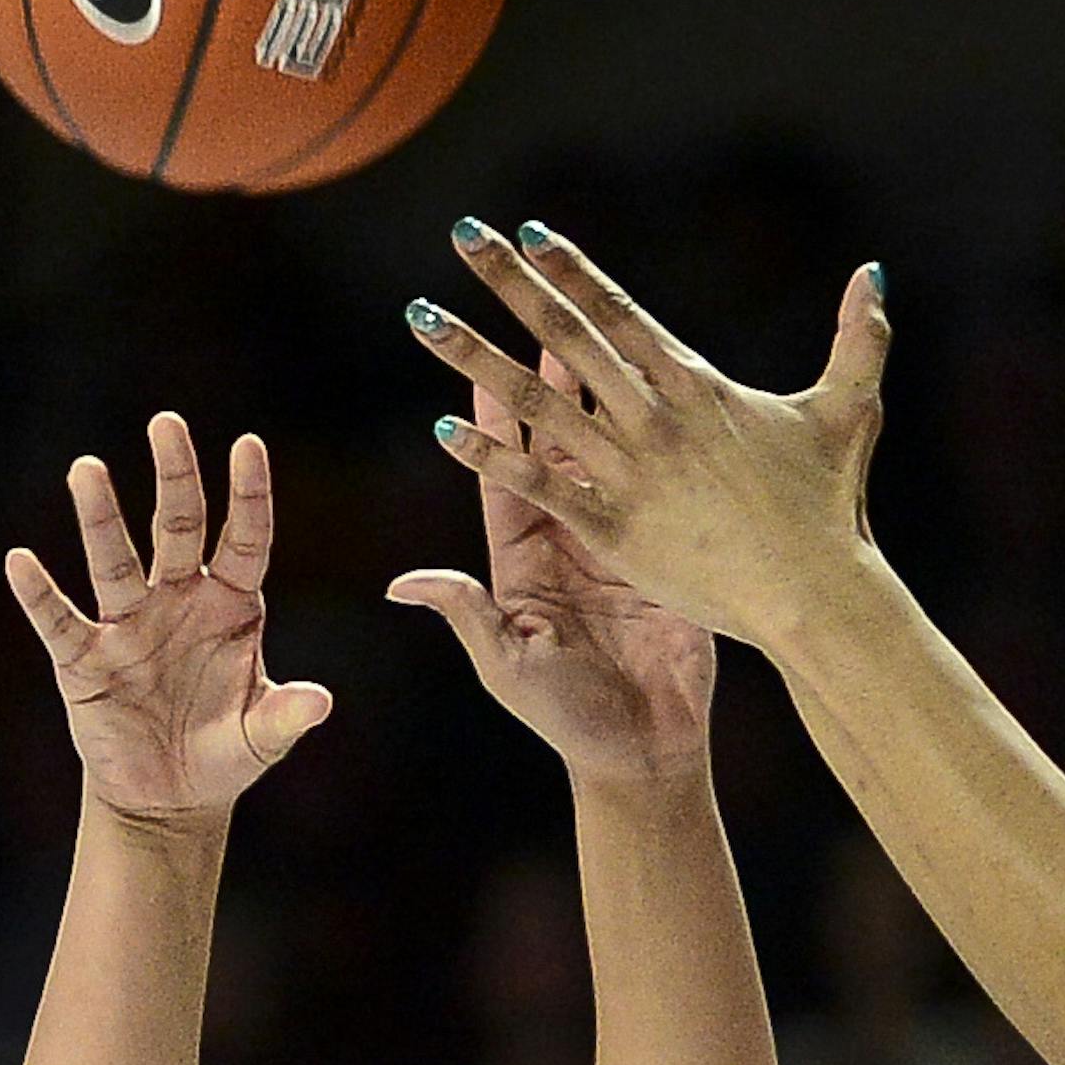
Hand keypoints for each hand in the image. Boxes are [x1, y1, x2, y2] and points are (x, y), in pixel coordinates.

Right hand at [6, 416, 329, 823]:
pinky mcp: (86, 661)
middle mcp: (179, 601)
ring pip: (114, 560)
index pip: (245, 538)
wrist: (169, 800)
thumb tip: (320, 703)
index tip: (248, 445)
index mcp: (231, 606)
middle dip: (173, 476)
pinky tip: (21, 561)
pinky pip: (61, 621)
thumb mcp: (262, 737)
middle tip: (166, 423)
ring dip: (100, 516)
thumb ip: (287, 715)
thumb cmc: (223, 755)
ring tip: (86, 468)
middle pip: (177, 527)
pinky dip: (40, 594)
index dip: (249, 495)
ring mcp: (130, 626)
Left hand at [388, 336, 714, 790]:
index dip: (485, 418)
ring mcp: (616, 541)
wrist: (646, 752)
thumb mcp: (507, 664)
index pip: (500, 472)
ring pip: (604, 450)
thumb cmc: (568, 718)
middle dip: (544, 380)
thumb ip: (465, 614)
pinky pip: (652, 484)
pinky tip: (663, 388)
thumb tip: (401, 584)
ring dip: (600, 391)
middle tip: (537, 312)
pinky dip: (653, 436)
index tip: (472, 360)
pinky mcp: (662, 551)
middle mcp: (566, 540)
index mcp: (522, 561)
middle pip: (551, 445)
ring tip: (597, 326)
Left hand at [406, 218, 890, 660]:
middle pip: (565, 337)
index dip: (573, 272)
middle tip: (464, 235)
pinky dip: (495, 459)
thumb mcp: (850, 416)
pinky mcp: (614, 531)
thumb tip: (874, 270)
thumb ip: (858, 340)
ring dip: (476, 357)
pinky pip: (541, 488)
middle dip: (510, 284)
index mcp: (696, 388)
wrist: (816, 598)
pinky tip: (446, 430)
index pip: (618, 315)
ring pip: (535, 404)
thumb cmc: (834, 511)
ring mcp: (628, 474)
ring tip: (423, 319)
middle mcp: (653, 420)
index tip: (531, 232)